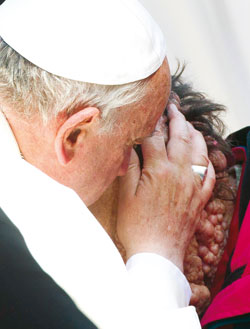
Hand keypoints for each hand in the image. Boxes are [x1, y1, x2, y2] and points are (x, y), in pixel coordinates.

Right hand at [116, 104, 214, 269]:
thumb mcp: (126, 196)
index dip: (151, 124)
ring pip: (198, 151)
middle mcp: (179, 173)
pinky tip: (204, 154)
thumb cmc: (137, 227)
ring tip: (189, 125)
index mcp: (158, 170)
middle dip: (176, 120)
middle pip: (180, 138)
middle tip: (173, 108)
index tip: (149, 114)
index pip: (155, 138)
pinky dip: (207, 160)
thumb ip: (130, 167)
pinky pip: (209, 174)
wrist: (158, 254)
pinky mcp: (200, 197)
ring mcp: (193, 184)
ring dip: (194, 134)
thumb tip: (129, 147)